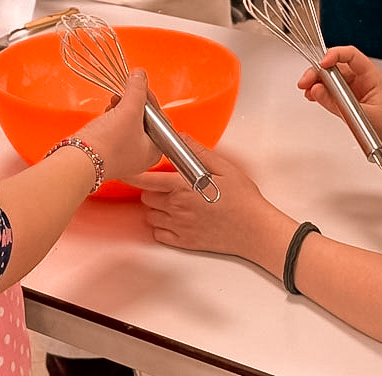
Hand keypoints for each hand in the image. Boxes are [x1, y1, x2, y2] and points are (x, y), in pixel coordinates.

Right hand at [69, 69, 161, 181]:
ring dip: (122, 109)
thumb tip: (140, 75)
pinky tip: (108, 113)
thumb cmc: (108, 144)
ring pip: (130, 125)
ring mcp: (125, 155)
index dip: (151, 101)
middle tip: (127, 94)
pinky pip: (117, 130)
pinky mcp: (109, 152)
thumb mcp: (129, 110)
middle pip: (145, 121)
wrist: (79, 160)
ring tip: (115, 103)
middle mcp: (142, 156)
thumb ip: (137, 89)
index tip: (141, 88)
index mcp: (154, 151)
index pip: (161, 119)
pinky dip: (113, 119)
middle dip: (134, 104)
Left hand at [135, 144, 295, 264]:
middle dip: (152, 189)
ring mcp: (179, 227)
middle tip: (166, 185)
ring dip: (156, 208)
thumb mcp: (225, 169)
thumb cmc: (244, 201)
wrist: (255, 231)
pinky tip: (175, 220)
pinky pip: (159, 235)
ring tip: (172, 202)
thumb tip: (182, 138)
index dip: (133, 174)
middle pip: (147, 197)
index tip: (126, 170)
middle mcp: (178, 208)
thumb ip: (199, 152)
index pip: (147, 180)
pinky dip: (161, 227)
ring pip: (150, 216)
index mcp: (185, 188)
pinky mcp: (184, 242)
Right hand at [296, 47, 381, 158]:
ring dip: (317, 82)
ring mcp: (355, 90)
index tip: (321, 64)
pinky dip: (321, 93)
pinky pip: (332, 92)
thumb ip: (338, 104)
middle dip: (319, 71)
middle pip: (337, 66)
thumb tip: (317, 90)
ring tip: (307, 91)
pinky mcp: (349, 101)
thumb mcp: (363, 116)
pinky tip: (313, 96)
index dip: (334, 55)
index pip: (351, 55)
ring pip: (332, 79)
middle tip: (305, 82)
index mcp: (373, 77)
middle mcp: (363, 80)